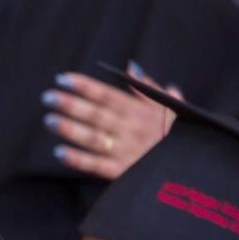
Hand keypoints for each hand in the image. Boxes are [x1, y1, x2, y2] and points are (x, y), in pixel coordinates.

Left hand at [43, 62, 181, 180]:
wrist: (191, 170)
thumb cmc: (177, 135)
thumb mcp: (170, 108)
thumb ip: (148, 88)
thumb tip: (131, 66)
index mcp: (142, 112)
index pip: (108, 95)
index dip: (85, 86)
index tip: (62, 79)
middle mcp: (132, 130)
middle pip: (97, 114)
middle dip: (71, 105)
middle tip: (48, 97)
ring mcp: (127, 151)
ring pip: (94, 138)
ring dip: (70, 129)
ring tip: (49, 120)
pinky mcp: (123, 173)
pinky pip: (97, 166)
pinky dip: (77, 159)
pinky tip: (59, 152)